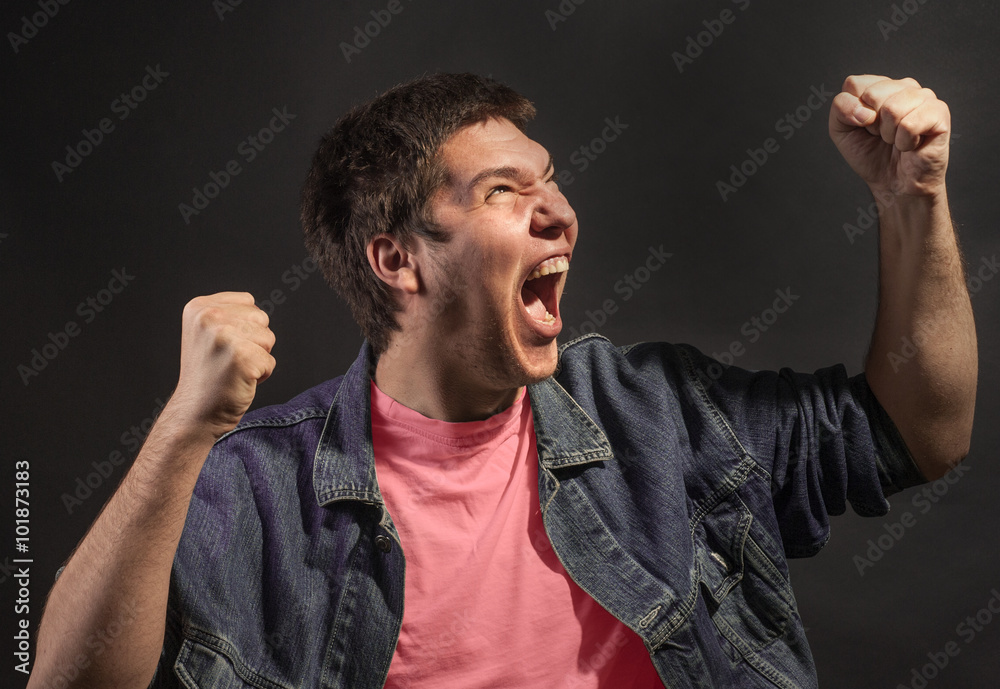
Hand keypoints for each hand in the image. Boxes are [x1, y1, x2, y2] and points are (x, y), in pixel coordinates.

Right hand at [168, 292, 275, 440]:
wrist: (196, 412)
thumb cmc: (207, 375)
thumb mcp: (206, 333)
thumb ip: (228, 315)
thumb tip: (257, 310)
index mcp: (199, 307)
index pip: (248, 302)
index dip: (244, 327)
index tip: (222, 346)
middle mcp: (209, 317)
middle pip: (262, 318)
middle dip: (254, 341)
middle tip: (228, 360)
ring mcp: (224, 336)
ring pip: (269, 338)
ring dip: (258, 358)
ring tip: (233, 370)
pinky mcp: (241, 357)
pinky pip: (270, 362)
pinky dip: (261, 375)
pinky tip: (239, 381)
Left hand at [829, 75, 949, 198]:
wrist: (894, 183)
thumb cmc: (871, 154)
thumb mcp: (841, 130)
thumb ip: (840, 108)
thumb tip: (864, 109)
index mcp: (880, 86)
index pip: (854, 84)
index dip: (852, 113)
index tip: (864, 127)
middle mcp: (904, 86)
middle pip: (872, 94)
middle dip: (871, 124)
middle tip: (883, 135)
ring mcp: (924, 97)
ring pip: (892, 109)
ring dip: (889, 134)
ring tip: (897, 140)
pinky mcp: (939, 112)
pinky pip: (909, 124)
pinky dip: (904, 142)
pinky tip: (911, 144)